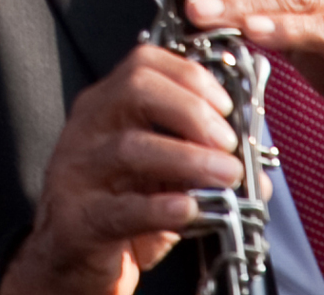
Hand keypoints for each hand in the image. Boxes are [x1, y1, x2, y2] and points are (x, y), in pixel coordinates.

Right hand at [0, 43, 240, 294]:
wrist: (68, 259)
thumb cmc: (118, 207)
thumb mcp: (156, 176)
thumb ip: (196, 162)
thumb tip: (256, 174)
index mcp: (106, 106)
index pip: (144, 63)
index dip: (190, 76)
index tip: (226, 105)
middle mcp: (89, 128)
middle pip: (135, 90)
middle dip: (190, 109)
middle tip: (227, 141)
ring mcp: (79, 171)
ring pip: (130, 148)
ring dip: (188, 159)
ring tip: (227, 175)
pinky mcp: (80, 219)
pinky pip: (121, 209)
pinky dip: (159, 207)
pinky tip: (189, 210)